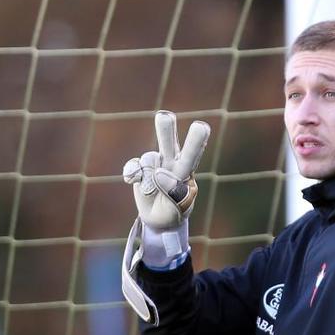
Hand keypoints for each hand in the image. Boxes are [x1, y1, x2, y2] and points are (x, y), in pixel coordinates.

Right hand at [123, 110, 209, 230]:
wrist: (159, 219)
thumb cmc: (175, 210)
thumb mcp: (179, 206)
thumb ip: (174, 192)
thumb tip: (159, 172)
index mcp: (186, 170)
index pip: (192, 155)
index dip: (196, 141)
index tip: (201, 126)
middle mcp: (171, 162)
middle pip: (168, 143)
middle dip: (166, 129)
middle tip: (164, 116)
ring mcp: (154, 164)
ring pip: (148, 159)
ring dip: (147, 178)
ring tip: (152, 192)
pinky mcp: (139, 168)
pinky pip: (133, 166)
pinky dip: (132, 174)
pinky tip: (132, 181)